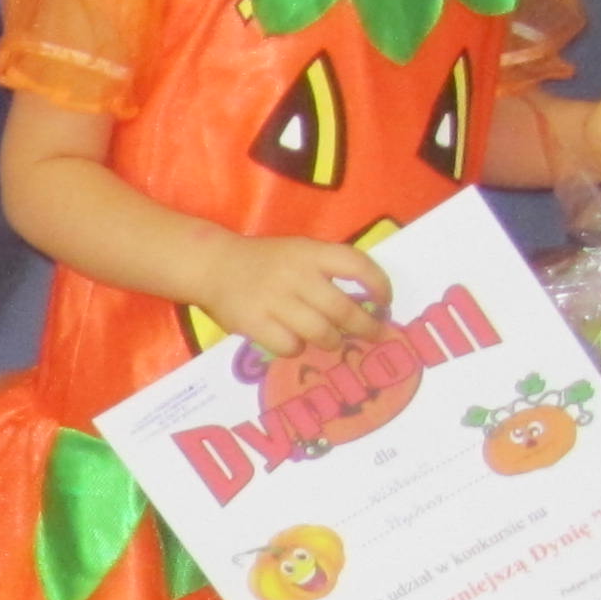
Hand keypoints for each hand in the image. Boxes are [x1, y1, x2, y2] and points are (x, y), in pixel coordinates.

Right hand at [199, 232, 390, 360]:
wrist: (214, 266)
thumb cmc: (264, 261)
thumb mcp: (299, 251)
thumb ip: (327, 270)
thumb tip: (367, 302)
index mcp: (310, 253)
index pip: (357, 265)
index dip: (379, 284)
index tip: (386, 301)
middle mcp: (296, 276)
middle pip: (343, 309)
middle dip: (365, 327)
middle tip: (374, 335)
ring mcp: (275, 301)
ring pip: (320, 333)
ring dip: (333, 342)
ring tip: (333, 342)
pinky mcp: (255, 324)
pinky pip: (290, 346)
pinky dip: (297, 348)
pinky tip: (293, 342)